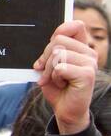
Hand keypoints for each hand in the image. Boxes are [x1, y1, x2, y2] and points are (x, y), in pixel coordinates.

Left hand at [34, 19, 97, 134]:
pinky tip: (62, 85)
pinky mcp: (87, 74)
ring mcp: (90, 63)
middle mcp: (89, 53)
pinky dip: (54, 77)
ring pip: (57, 54)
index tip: (50, 47)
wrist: (65, 109)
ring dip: (48, 70)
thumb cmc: (57, 87)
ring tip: (55, 80)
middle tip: (47, 72)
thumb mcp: (50, 65)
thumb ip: (52, 50)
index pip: (75, 26)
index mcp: (82, 48)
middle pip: (58, 41)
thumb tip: (52, 39)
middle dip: (45, 58)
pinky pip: (60, 68)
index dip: (60, 31)